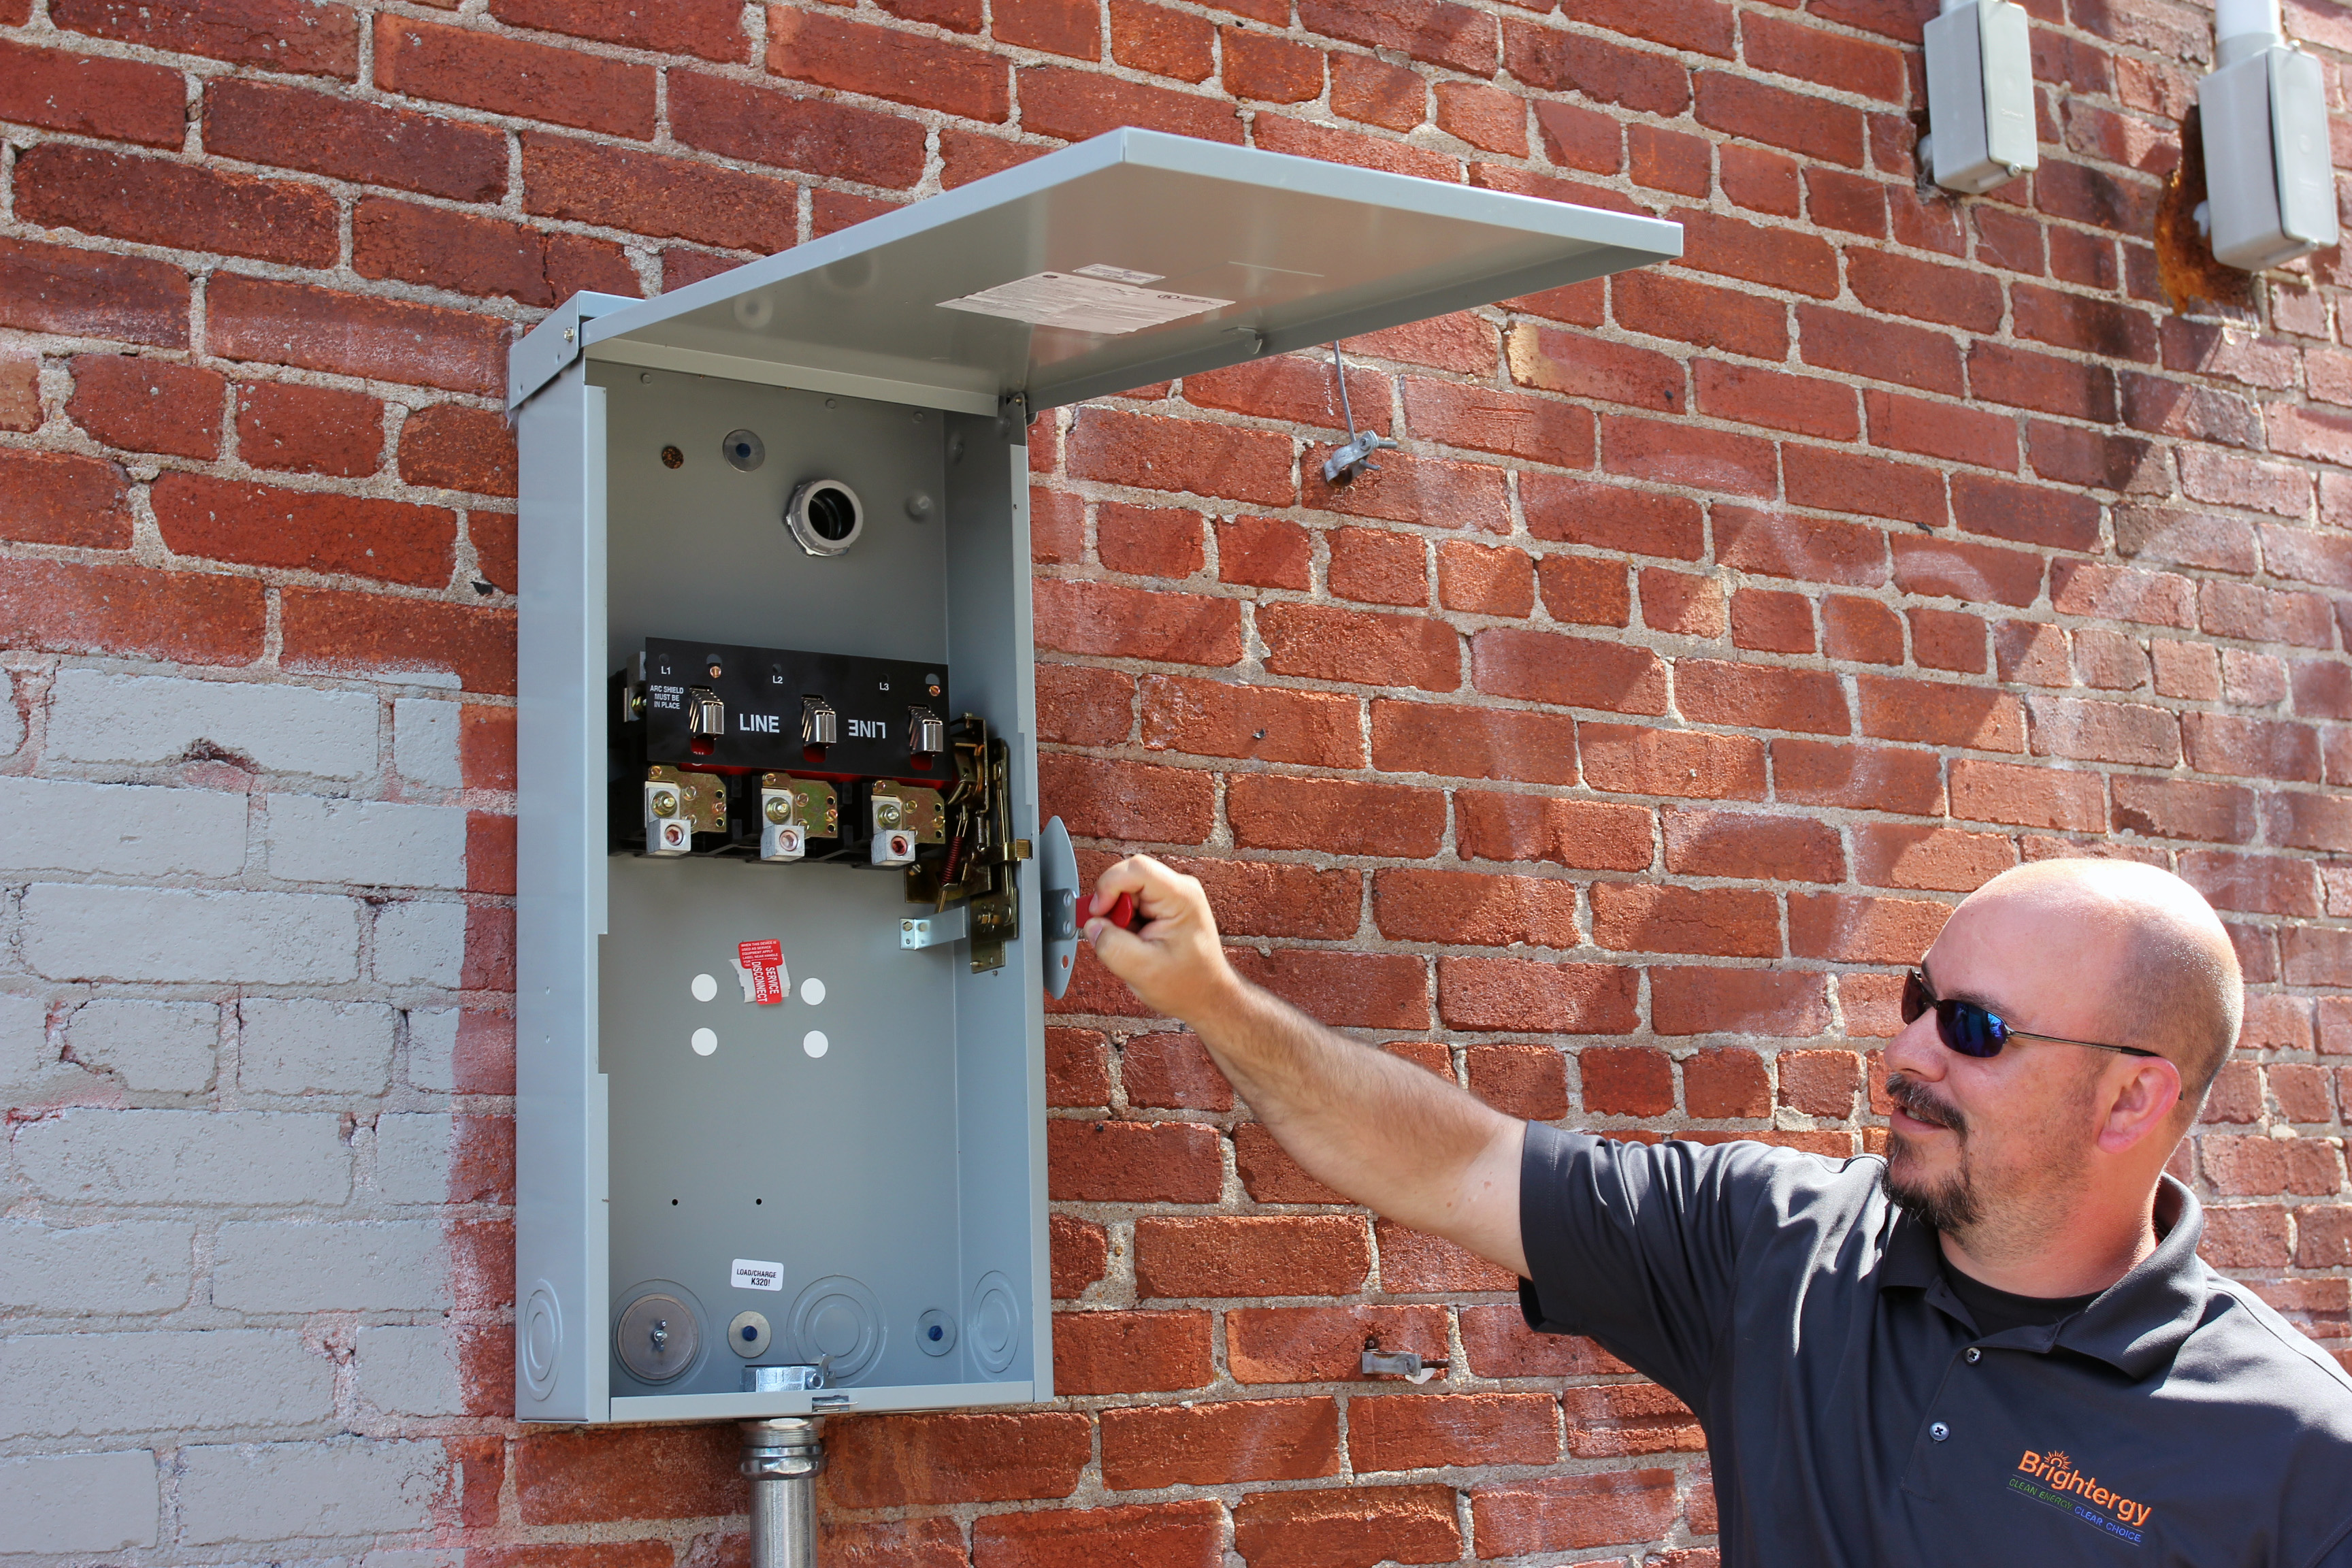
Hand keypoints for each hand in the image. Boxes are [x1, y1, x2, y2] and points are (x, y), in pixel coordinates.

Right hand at [1084, 854, 1244, 1026]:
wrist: (1206, 996)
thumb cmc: (1187, 985)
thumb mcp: (1141, 970)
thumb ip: (1111, 945)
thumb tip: (1092, 925)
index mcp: (1181, 898)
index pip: (1136, 869)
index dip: (1108, 886)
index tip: (1098, 912)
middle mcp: (1179, 889)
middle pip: (1128, 878)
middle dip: (1113, 907)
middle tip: (1115, 936)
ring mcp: (1173, 895)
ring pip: (1127, 891)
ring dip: (1120, 918)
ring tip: (1133, 944)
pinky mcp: (1165, 905)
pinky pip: (1133, 903)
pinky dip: (1126, 922)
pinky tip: (1137, 941)